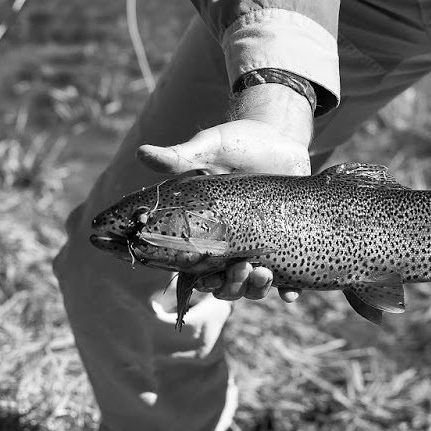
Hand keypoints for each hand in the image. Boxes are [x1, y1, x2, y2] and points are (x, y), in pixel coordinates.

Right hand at [139, 116, 310, 303]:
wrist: (278, 135)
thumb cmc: (237, 143)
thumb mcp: (209, 148)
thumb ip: (180, 156)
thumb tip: (141, 152)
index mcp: (206, 231)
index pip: (196, 268)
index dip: (198, 281)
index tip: (204, 279)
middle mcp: (231, 245)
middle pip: (225, 285)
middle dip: (231, 286)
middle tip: (241, 268)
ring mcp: (260, 246)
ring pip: (252, 286)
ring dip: (255, 289)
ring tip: (263, 274)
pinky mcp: (288, 242)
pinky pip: (289, 279)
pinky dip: (289, 291)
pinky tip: (290, 294)